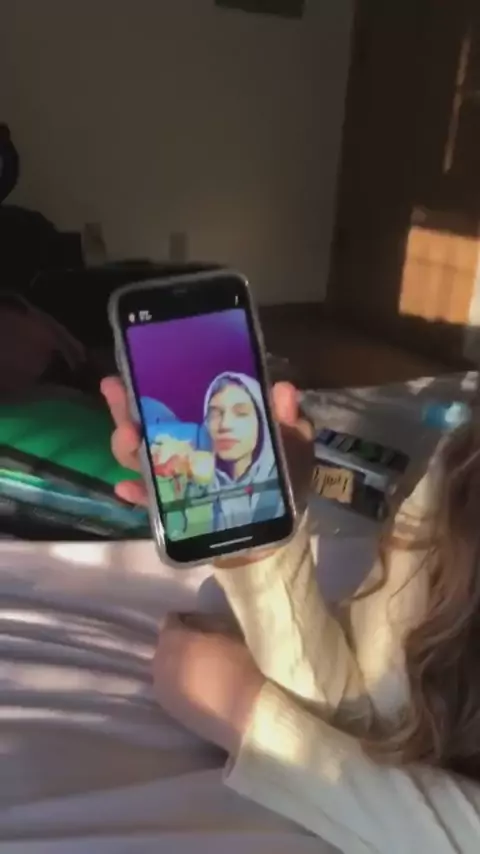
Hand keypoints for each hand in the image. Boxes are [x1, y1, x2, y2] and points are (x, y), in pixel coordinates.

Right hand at [101, 376, 313, 512]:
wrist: (278, 531)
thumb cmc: (284, 480)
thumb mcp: (293, 445)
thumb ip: (289, 419)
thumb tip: (283, 388)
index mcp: (209, 425)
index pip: (175, 400)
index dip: (150, 383)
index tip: (133, 367)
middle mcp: (186, 447)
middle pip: (146, 423)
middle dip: (126, 407)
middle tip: (116, 391)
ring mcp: (177, 479)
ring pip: (141, 458)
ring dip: (128, 447)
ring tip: (129, 438)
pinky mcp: (174, 511)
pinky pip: (150, 502)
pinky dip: (137, 494)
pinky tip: (127, 488)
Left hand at [153, 618, 263, 753]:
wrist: (244, 712)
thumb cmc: (238, 665)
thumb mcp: (225, 630)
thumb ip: (202, 622)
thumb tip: (191, 622)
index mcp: (172, 639)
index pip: (170, 621)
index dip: (185, 620)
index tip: (199, 625)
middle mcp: (159, 662)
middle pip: (165, 645)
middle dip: (178, 643)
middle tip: (200, 647)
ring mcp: (161, 688)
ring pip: (165, 668)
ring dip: (177, 665)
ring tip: (200, 669)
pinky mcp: (168, 709)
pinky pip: (169, 687)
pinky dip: (180, 684)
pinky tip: (198, 688)